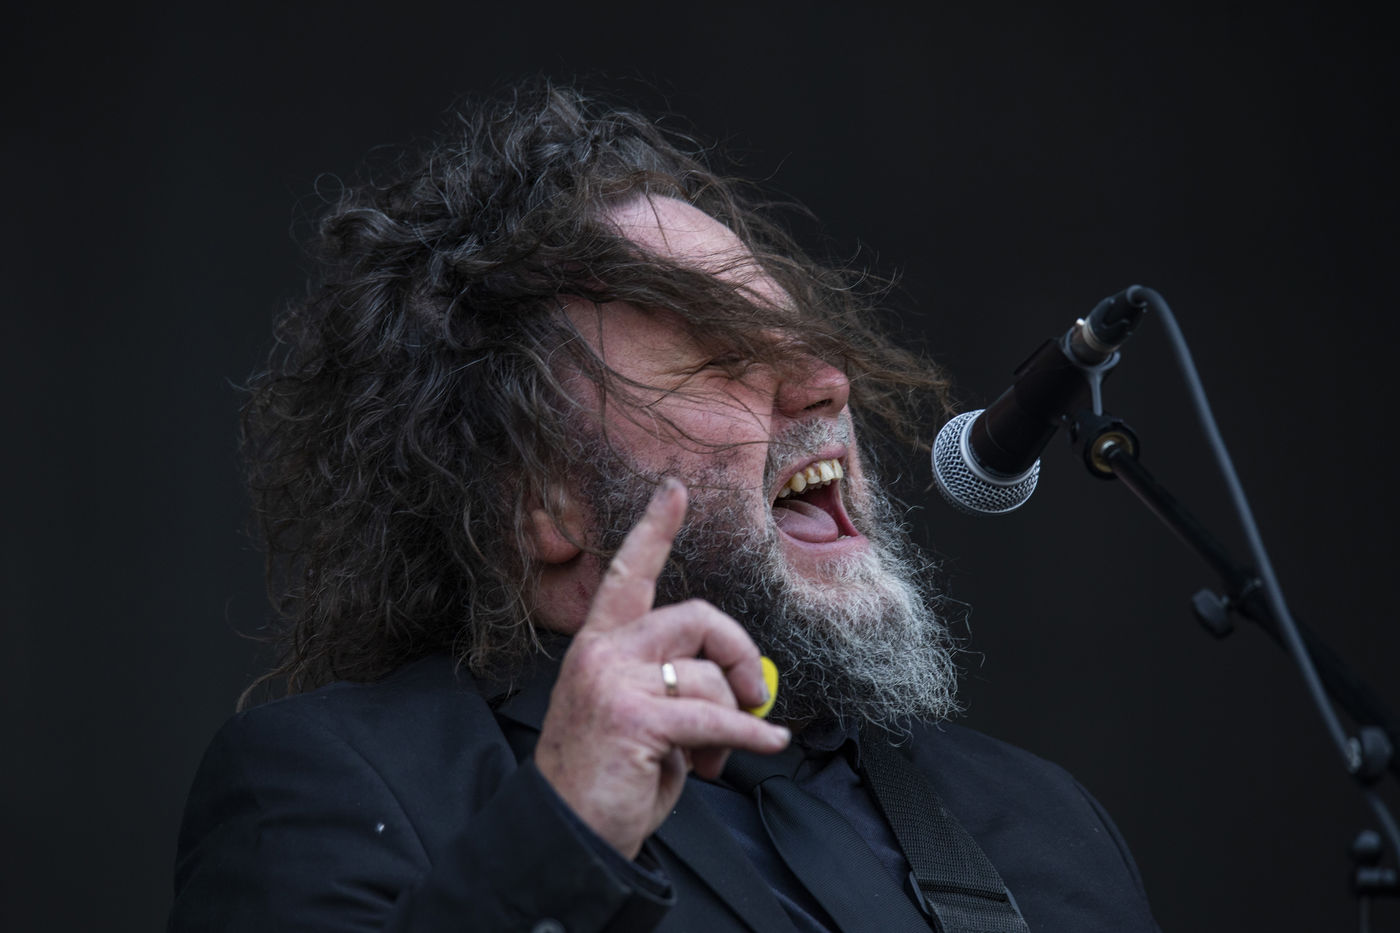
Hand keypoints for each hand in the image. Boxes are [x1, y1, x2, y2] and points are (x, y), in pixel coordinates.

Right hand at [534, 478, 790, 858]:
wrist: (566, 836)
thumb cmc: (606, 780)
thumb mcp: (641, 719)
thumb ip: (677, 687)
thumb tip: (739, 690)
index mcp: (598, 645)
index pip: (628, 575)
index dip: (653, 530)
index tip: (674, 491)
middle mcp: (601, 653)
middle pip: (698, 617)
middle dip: (739, 654)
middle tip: (750, 696)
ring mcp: (613, 682)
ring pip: (708, 676)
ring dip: (733, 719)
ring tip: (716, 758)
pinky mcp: (634, 719)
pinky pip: (715, 717)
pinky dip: (750, 735)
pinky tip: (768, 744)